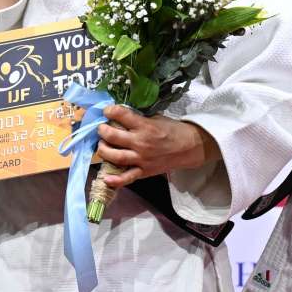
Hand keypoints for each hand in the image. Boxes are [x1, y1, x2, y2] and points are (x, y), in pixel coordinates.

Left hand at [94, 105, 218, 188]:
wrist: (189, 147)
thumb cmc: (173, 130)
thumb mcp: (156, 119)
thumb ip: (139, 119)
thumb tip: (120, 117)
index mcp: (145, 126)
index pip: (121, 115)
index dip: (110, 111)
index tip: (107, 111)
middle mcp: (141, 142)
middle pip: (113, 136)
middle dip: (102, 131)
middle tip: (101, 129)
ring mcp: (142, 159)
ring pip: (115, 156)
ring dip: (103, 150)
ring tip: (102, 146)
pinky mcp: (144, 171)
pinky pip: (128, 177)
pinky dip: (116, 180)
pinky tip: (106, 178)